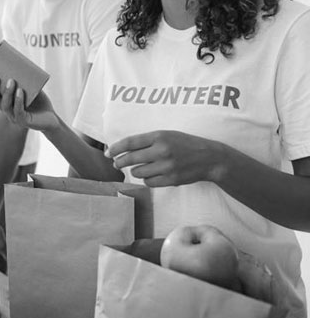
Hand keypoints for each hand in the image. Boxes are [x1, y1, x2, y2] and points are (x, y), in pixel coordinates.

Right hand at [0, 76, 58, 131]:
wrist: (52, 117)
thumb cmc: (40, 102)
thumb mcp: (31, 89)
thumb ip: (24, 81)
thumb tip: (18, 66)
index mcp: (6, 103)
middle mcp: (7, 111)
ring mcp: (15, 117)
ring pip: (5, 106)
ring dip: (7, 93)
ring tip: (11, 81)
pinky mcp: (24, 122)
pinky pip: (18, 111)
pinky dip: (18, 101)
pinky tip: (20, 91)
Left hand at [107, 130, 225, 186]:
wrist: (208, 158)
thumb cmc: (185, 144)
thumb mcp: (168, 134)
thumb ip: (147, 140)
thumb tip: (125, 149)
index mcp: (159, 136)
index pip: (130, 142)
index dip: (116, 148)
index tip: (108, 153)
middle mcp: (162, 151)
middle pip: (130, 159)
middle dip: (120, 162)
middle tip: (117, 163)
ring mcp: (166, 166)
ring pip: (138, 172)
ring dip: (136, 171)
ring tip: (142, 167)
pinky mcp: (171, 180)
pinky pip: (149, 182)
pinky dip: (147, 179)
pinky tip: (153, 174)